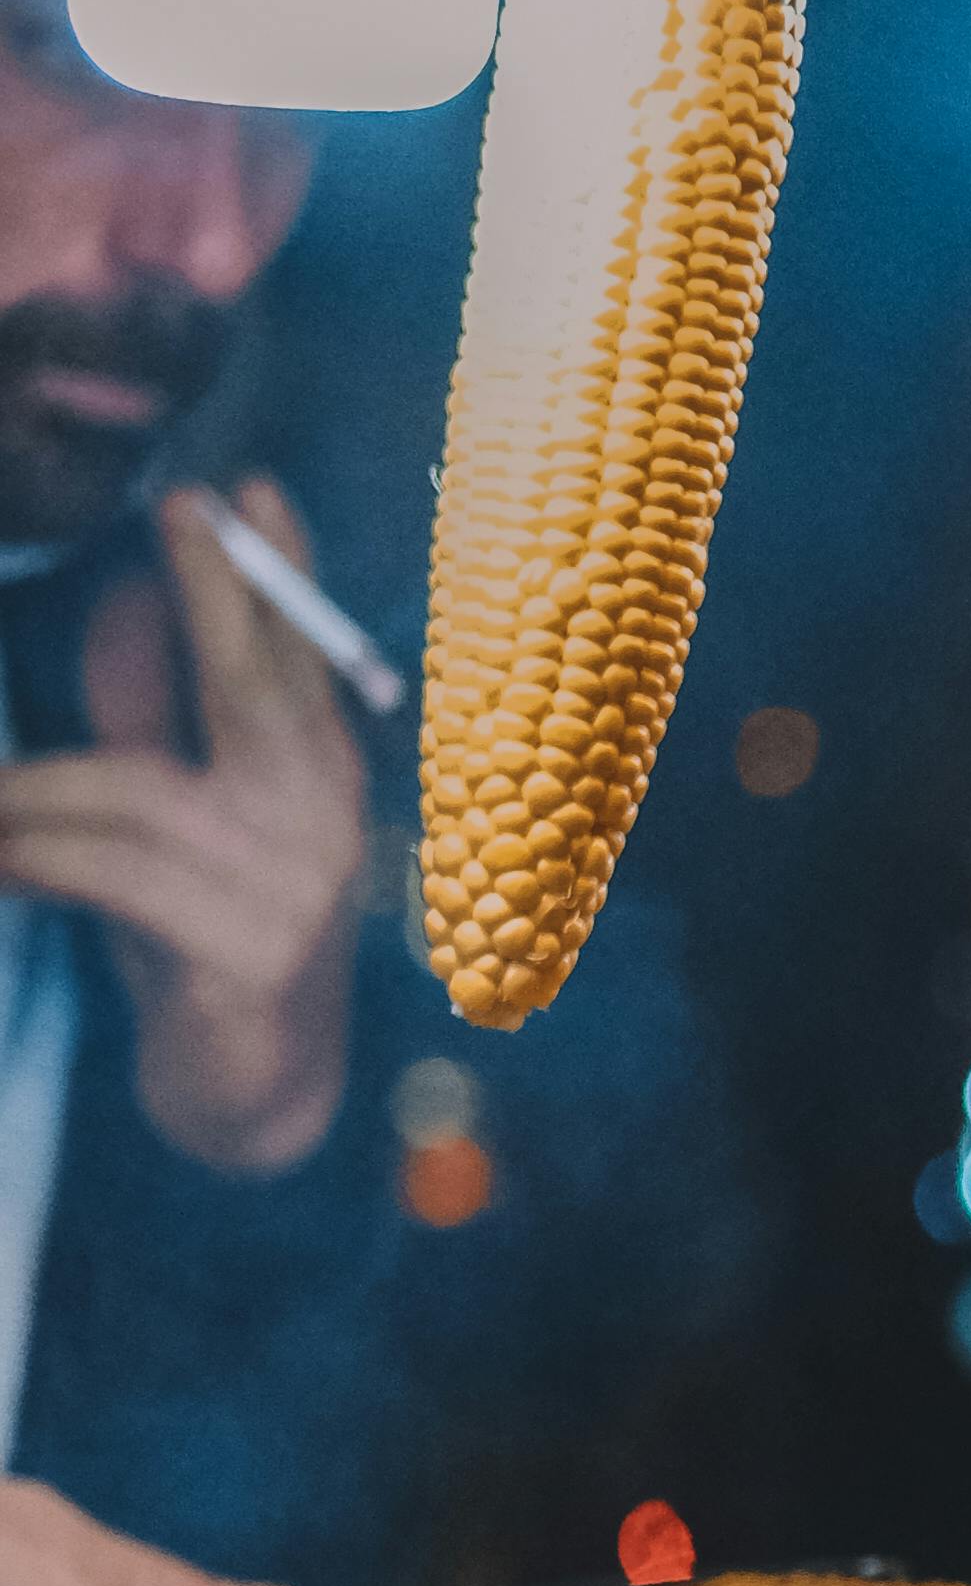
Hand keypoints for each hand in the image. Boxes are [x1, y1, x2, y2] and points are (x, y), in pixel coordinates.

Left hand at [0, 476, 370, 1173]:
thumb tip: (122, 601)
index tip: (245, 488)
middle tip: (183, 507)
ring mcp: (292, 893)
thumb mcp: (180, 820)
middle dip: (219, 592)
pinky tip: (5, 868)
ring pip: (139, 792)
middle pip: (262, 687)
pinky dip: (41, 859)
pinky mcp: (242, 957)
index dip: (280, 571)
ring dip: (36, 795)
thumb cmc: (202, 937)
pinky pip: (113, 873)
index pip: (304, 657)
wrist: (253, 1096)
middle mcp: (323, 825)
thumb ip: (157, 721)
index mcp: (318, 778)